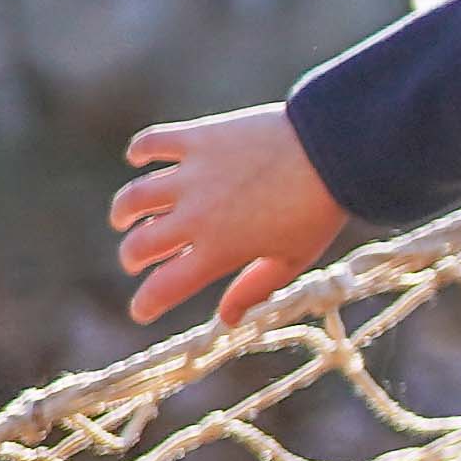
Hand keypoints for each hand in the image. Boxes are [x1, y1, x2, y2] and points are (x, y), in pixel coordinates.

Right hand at [114, 105, 350, 325]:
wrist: (337, 151)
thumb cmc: (320, 209)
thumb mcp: (293, 258)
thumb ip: (255, 288)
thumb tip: (228, 321)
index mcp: (218, 252)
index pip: (163, 288)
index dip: (146, 304)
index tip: (142, 309)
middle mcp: (196, 217)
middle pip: (140, 245)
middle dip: (133, 258)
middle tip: (139, 257)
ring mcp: (193, 176)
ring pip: (134, 199)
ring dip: (124, 212)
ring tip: (126, 217)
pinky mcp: (198, 139)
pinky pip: (152, 143)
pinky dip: (140, 150)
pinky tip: (141, 158)